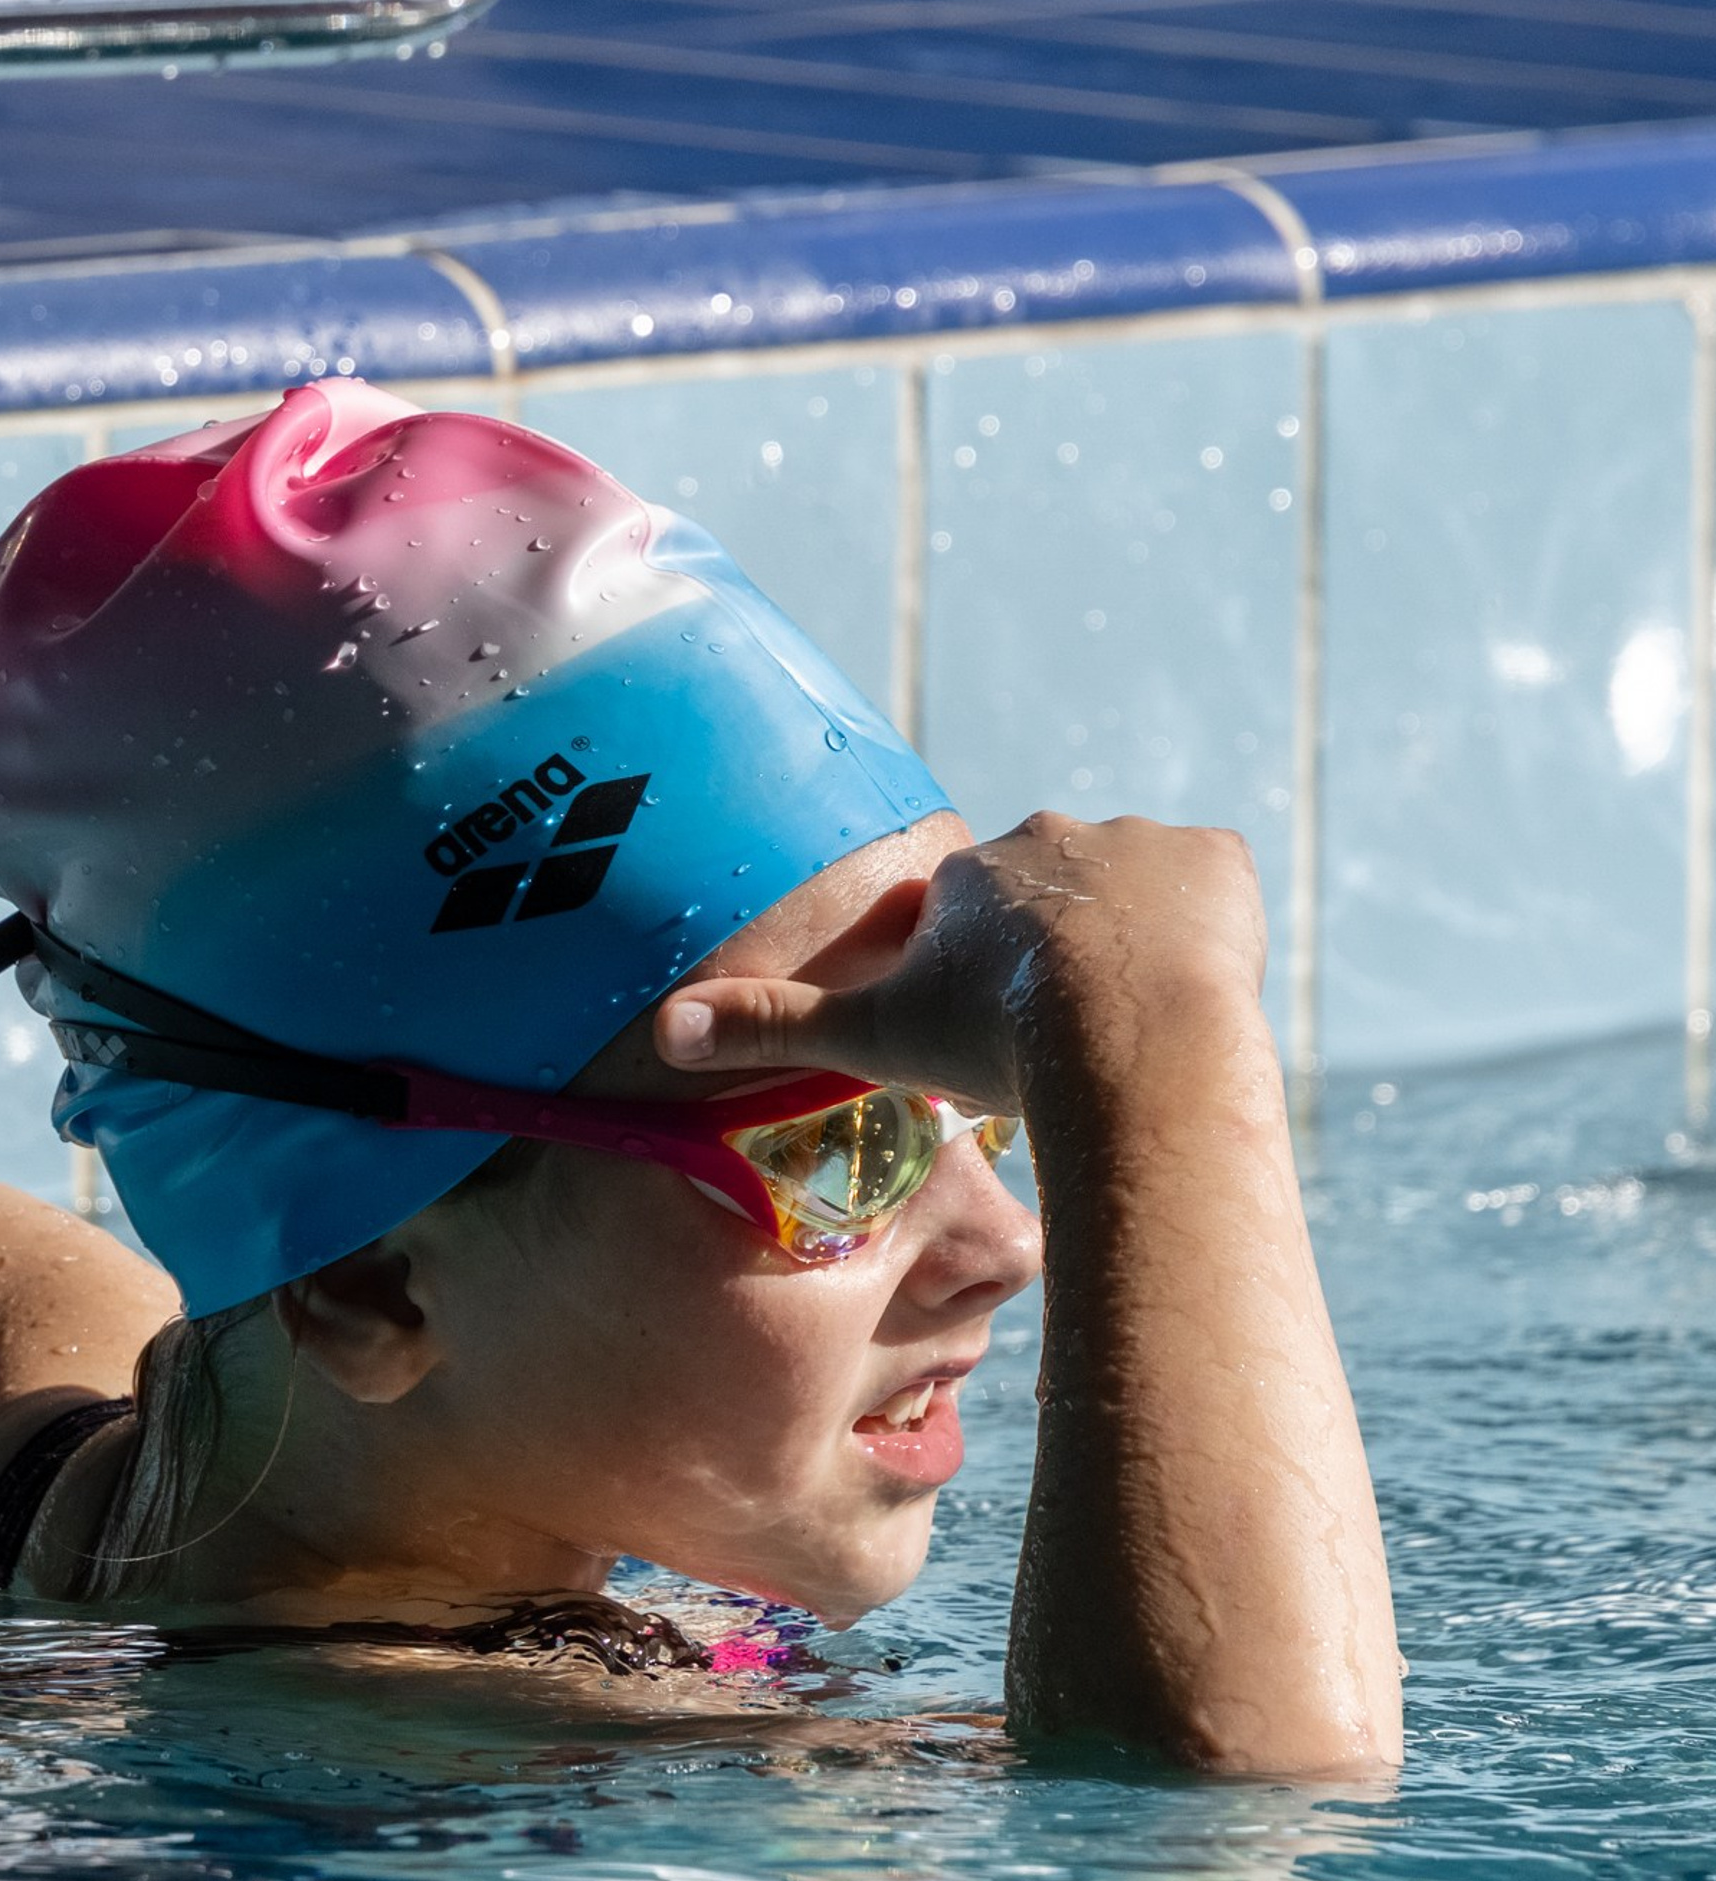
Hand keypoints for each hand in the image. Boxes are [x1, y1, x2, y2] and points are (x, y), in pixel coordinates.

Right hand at [653, 811, 1270, 1113]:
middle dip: (1059, 958)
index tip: (1001, 1039)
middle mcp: (1049, 835)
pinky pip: (1213, 882)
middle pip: (1053, 900)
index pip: (970, 920)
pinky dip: (1208, 928)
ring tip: (1135, 1030)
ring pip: (1134, 892)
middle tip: (1069, 1042)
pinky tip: (1192, 991)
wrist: (1129, 1041)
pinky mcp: (1217, 855)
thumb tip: (662, 1029)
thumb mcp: (871, 1042)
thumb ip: (771, 1029)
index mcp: (969, 873)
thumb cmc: (994, 1045)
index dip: (984, 982)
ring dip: (1134, 944)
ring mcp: (1138, 840)